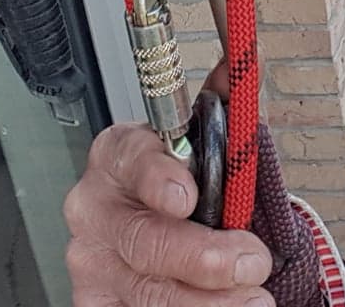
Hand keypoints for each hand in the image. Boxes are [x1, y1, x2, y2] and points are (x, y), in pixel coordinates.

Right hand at [64, 122, 274, 306]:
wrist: (168, 230)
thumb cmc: (187, 181)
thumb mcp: (208, 142)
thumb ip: (226, 105)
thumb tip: (245, 62)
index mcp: (119, 155)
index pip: (130, 159)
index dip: (158, 177)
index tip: (188, 196)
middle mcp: (95, 209)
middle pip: (144, 240)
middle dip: (205, 256)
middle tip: (252, 261)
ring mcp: (92, 262)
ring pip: (148, 291)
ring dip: (208, 302)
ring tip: (253, 300)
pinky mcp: (97, 304)